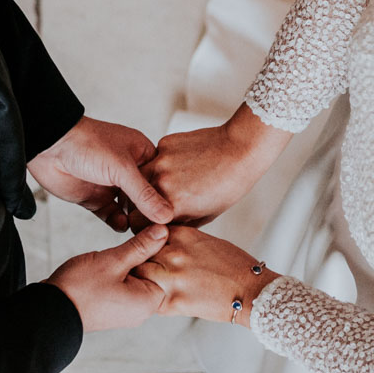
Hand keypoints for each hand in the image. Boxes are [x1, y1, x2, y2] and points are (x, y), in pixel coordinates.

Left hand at [30, 116, 176, 230]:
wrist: (48, 146)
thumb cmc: (87, 143)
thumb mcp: (123, 168)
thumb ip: (145, 194)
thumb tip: (167, 215)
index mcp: (141, 154)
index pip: (164, 179)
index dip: (172, 196)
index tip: (181, 214)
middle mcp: (129, 171)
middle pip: (149, 197)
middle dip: (154, 212)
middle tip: (163, 230)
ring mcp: (111, 186)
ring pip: (132, 209)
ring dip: (136, 220)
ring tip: (144, 232)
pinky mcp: (95, 199)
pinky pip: (112, 216)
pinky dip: (118, 223)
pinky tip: (123, 226)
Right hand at [44, 225, 169, 330]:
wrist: (50, 311)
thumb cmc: (80, 289)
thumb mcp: (113, 261)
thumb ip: (140, 246)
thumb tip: (163, 231)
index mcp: (148, 302)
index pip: (165, 269)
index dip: (157, 248)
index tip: (144, 235)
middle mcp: (141, 311)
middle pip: (152, 274)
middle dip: (140, 256)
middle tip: (124, 247)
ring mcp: (126, 311)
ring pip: (135, 278)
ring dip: (126, 264)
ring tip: (110, 258)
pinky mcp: (112, 308)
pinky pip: (123, 286)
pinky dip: (117, 274)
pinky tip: (103, 267)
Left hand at [134, 225, 273, 324]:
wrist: (252, 292)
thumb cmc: (234, 265)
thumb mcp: (207, 241)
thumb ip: (181, 240)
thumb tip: (161, 242)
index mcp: (183, 235)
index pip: (148, 232)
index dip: (146, 242)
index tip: (146, 248)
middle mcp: (174, 253)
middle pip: (139, 253)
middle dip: (139, 259)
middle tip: (139, 267)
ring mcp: (172, 278)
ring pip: (140, 275)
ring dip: (142, 280)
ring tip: (145, 284)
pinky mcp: (173, 302)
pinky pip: (150, 300)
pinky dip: (151, 300)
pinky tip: (158, 300)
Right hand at [142, 103, 292, 226]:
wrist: (240, 151)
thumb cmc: (229, 185)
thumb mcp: (206, 215)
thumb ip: (180, 223)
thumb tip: (162, 228)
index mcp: (171, 207)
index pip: (137, 223)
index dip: (142, 225)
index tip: (149, 222)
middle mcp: (161, 183)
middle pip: (133, 200)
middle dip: (141, 204)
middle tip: (156, 203)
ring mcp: (161, 161)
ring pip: (139, 177)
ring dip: (146, 183)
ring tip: (167, 184)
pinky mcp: (164, 144)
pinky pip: (153, 158)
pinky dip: (160, 165)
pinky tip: (180, 166)